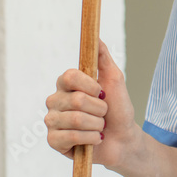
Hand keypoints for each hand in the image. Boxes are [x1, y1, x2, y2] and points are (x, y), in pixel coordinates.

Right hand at [44, 39, 135, 168]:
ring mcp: (52, 121)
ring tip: (99, 127)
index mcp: (66, 84)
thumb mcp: (114, 79)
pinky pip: (70, 137)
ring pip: (76, 120)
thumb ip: (102, 57)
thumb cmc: (118, 108)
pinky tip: (93, 140)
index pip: (69, 76)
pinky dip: (90, 139)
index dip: (90, 86)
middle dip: (99, 109)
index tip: (102, 92)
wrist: (123, 138)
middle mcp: (55, 100)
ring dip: (97, 125)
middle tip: (103, 113)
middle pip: (76, 100)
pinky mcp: (53, 141)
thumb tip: (95, 36)